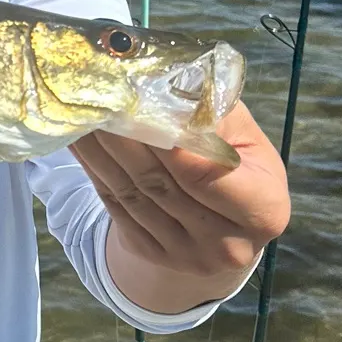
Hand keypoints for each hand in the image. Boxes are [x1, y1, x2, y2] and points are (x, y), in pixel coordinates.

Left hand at [71, 101, 289, 313]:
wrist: (223, 224)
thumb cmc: (239, 165)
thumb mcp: (243, 137)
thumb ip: (213, 115)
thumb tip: (166, 86)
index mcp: (263, 211)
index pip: (204, 175)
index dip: (167, 142)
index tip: (135, 107)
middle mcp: (227, 244)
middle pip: (161, 184)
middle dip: (124, 138)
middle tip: (96, 100)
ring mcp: (184, 256)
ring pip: (130, 194)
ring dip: (98, 152)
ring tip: (80, 113)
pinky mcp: (149, 253)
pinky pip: (114, 206)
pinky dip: (94, 170)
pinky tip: (79, 140)